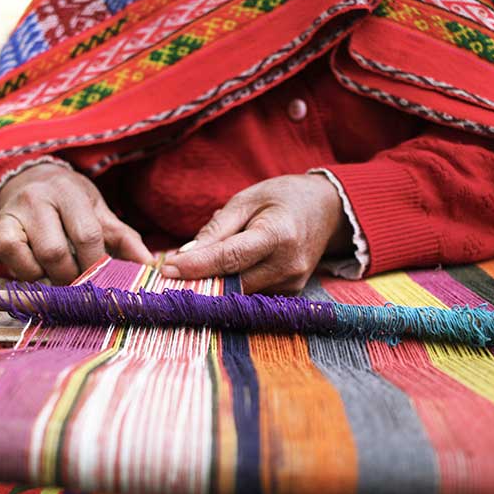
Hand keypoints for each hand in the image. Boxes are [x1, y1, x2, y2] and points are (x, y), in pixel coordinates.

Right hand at [0, 163, 152, 287]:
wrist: (34, 178)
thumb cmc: (74, 203)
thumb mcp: (101, 212)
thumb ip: (125, 239)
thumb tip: (151, 267)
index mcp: (68, 194)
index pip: (85, 235)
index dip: (96, 265)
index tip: (103, 282)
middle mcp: (34, 202)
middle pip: (52, 250)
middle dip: (68, 277)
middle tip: (77, 287)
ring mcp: (6, 217)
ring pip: (14, 254)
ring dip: (34, 279)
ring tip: (48, 283)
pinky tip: (4, 301)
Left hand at [160, 174, 351, 293]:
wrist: (326, 210)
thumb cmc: (283, 198)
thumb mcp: (247, 199)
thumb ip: (217, 228)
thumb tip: (186, 254)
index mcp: (278, 235)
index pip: (230, 258)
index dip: (196, 266)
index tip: (167, 270)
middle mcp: (288, 265)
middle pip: (232, 283)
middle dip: (199, 281)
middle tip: (168, 275)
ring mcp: (292, 284)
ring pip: (240, 293)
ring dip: (213, 284)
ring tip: (194, 269)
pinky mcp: (291, 293)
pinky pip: (252, 295)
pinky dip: (231, 286)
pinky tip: (220, 274)